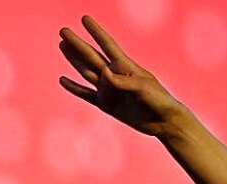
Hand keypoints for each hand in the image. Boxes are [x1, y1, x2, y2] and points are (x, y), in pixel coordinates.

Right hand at [58, 15, 184, 136]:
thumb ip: (123, 81)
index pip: (107, 45)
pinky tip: (62, 80)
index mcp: (125, 66)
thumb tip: (104, 75)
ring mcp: (109, 90)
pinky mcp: (106, 105)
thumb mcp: (143, 88)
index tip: (85, 18)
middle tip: (63, 31)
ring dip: (74, 59)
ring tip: (62, 45)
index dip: (96, 32)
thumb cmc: (158, 100)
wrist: (164, 122)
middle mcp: (114, 76)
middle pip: (91, 56)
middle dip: (77, 44)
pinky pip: (86, 95)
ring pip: (86, 71)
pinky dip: (74, 88)